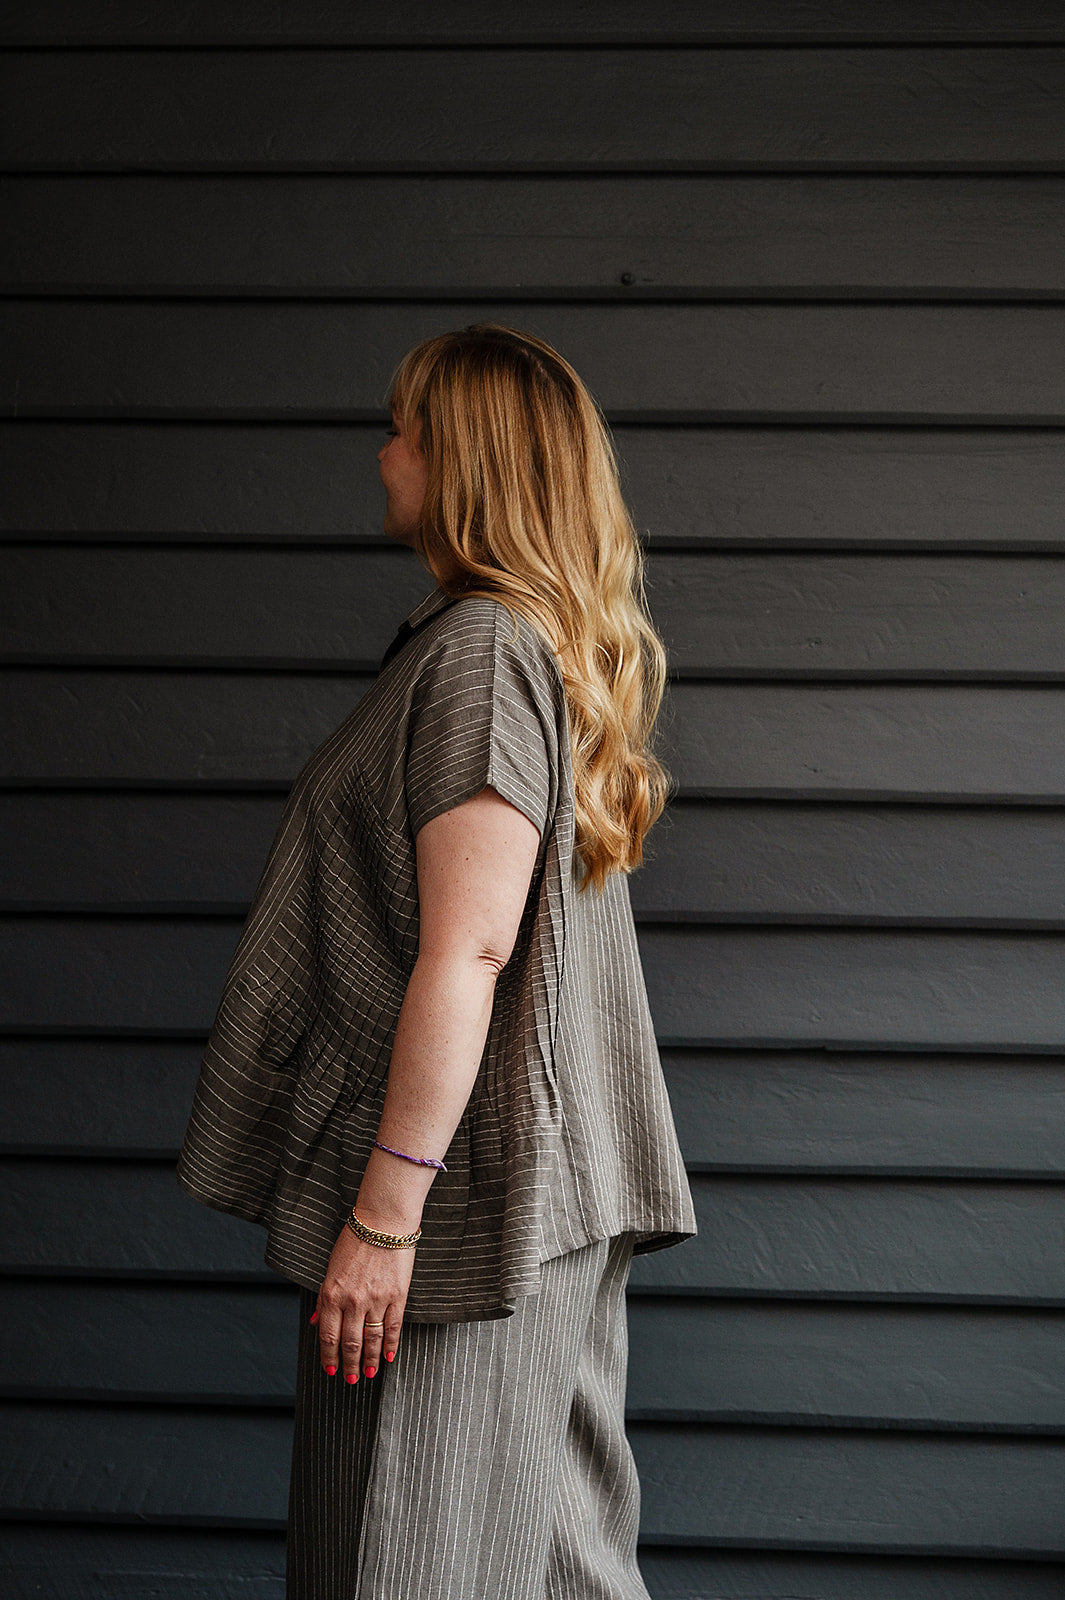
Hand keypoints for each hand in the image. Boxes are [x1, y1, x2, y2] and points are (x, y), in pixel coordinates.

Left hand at [311, 1223, 415, 1382]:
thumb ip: (324, 1299)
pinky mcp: (397, 1296)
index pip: (329, 1335)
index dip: (329, 1356)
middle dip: (349, 1365)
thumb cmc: (354, 1241)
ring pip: (371, 1340)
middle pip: (350, 1343)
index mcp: (332, 1294)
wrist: (382, 1222)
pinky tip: (390, 1357)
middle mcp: (352, 1301)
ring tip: (369, 1374)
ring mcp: (376, 1300)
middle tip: (350, 1380)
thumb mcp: (331, 1268)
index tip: (330, 1370)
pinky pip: (393, 1327)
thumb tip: (316, 1323)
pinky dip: (391, 1345)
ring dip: (370, 1360)